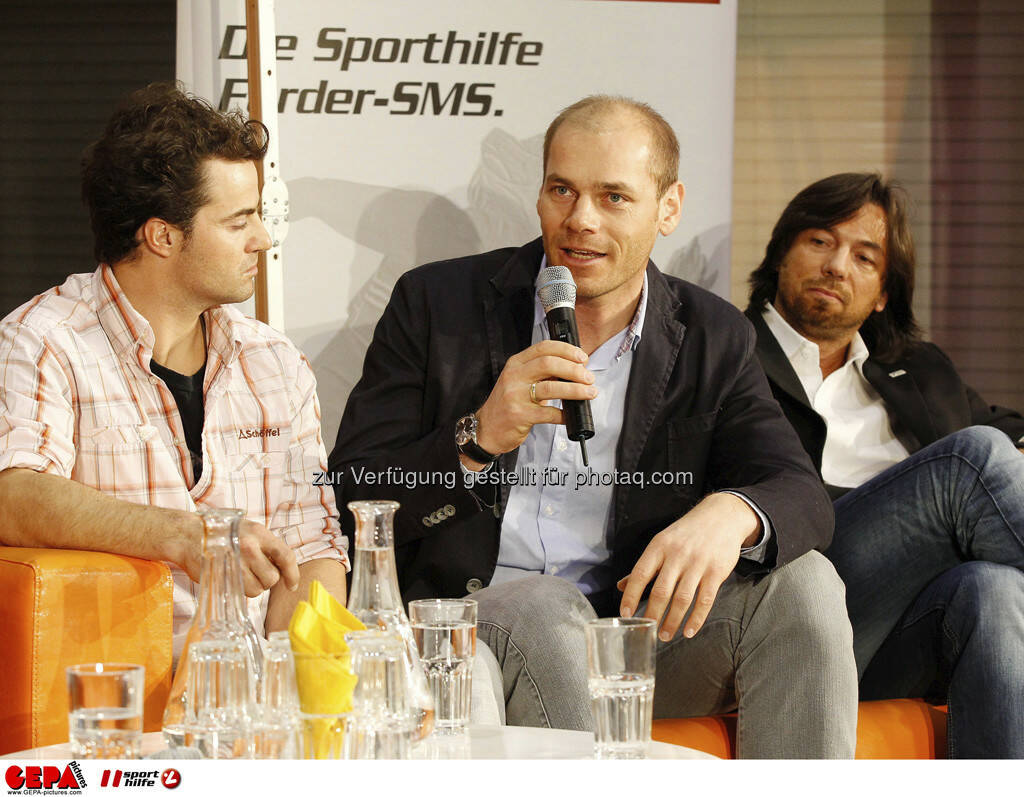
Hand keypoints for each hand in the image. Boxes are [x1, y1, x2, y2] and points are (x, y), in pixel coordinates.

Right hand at [175, 515, 299, 597]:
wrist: (188, 535)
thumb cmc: (220, 533)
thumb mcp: (247, 530)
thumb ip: (265, 546)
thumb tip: (281, 568)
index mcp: (259, 533)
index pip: (286, 556)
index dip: (292, 573)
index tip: (291, 585)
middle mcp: (250, 547)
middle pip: (272, 577)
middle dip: (266, 580)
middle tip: (254, 572)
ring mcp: (236, 562)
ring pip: (258, 589)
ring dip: (253, 586)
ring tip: (240, 573)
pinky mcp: (223, 576)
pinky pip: (243, 593)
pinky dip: (241, 590)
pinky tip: (232, 577)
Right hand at [474, 339, 596, 455]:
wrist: (487, 429)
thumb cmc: (507, 404)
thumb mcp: (520, 381)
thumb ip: (542, 374)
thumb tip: (573, 369)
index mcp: (516, 364)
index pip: (544, 348)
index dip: (567, 350)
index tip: (582, 358)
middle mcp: (514, 376)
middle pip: (549, 364)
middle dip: (574, 370)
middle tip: (589, 378)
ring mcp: (515, 396)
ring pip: (551, 388)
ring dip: (575, 390)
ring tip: (589, 393)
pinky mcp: (519, 415)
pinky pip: (548, 413)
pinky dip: (563, 414)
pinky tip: (570, 415)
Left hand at [616, 493, 760, 640]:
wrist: (721, 516)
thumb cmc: (687, 533)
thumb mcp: (662, 542)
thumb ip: (645, 566)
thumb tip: (621, 586)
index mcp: (659, 546)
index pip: (640, 574)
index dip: (631, 595)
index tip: (625, 614)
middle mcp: (677, 555)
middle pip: (661, 591)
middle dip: (652, 614)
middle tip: (647, 631)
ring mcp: (698, 563)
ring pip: (682, 599)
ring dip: (672, 621)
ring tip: (665, 635)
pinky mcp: (716, 572)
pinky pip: (705, 600)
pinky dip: (696, 619)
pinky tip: (689, 631)